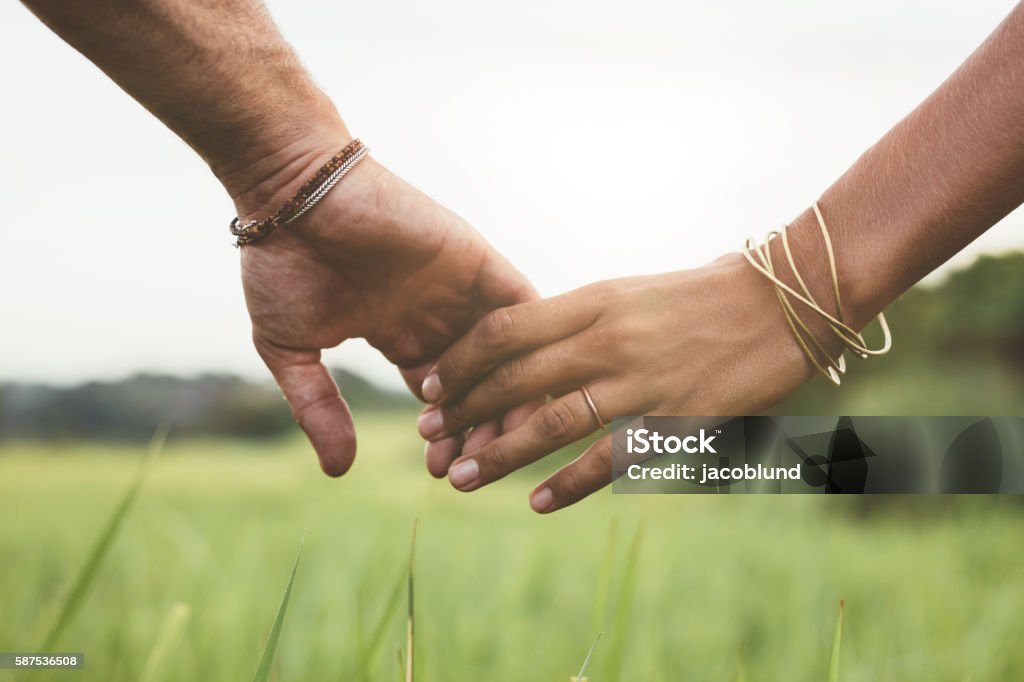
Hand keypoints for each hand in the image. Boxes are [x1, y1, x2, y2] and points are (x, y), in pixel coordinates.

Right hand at [235, 142, 536, 475]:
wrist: (290, 193)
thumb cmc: (282, 262)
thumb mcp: (292, 349)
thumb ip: (318, 406)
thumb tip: (339, 472)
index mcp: (400, 335)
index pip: (442, 399)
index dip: (447, 437)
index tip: (443, 473)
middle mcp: (438, 316)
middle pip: (481, 384)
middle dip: (479, 430)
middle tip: (475, 469)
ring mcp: (460, 288)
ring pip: (506, 354)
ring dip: (507, 398)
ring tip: (498, 443)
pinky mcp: (477, 260)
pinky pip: (520, 306)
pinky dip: (529, 344)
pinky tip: (530, 388)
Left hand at [417, 254, 824, 511]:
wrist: (782, 301)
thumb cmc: (701, 294)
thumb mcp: (627, 292)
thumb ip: (575, 320)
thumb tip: (521, 347)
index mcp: (592, 300)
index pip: (503, 330)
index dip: (458, 361)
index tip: (429, 384)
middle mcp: (607, 338)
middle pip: (514, 379)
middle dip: (462, 410)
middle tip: (428, 437)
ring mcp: (640, 380)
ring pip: (551, 423)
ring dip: (501, 454)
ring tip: (463, 478)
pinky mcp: (674, 418)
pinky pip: (610, 460)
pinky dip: (569, 485)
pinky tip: (539, 504)